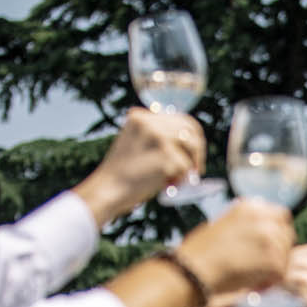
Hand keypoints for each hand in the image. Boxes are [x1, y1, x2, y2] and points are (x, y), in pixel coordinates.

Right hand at [75, 107, 204, 223]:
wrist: (109, 190)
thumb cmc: (123, 173)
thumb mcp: (135, 143)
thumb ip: (155, 136)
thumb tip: (187, 139)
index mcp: (140, 117)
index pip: (179, 119)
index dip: (192, 136)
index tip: (192, 153)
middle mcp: (150, 122)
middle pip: (191, 129)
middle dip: (198, 149)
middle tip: (196, 168)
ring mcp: (158, 138)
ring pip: (192, 146)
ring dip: (192, 164)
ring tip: (179, 178)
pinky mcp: (165, 156)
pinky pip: (186, 167)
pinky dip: (181, 179)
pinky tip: (166, 185)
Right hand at [175, 200, 293, 298]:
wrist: (192, 269)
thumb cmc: (200, 254)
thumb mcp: (223, 226)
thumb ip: (245, 227)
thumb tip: (263, 238)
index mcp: (249, 207)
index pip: (281, 216)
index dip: (279, 233)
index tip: (272, 247)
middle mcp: (261, 218)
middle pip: (287, 235)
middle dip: (281, 251)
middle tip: (267, 266)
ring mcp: (269, 237)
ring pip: (286, 255)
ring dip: (275, 268)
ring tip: (255, 276)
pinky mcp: (272, 258)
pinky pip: (281, 272)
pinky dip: (271, 281)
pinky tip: (255, 283)